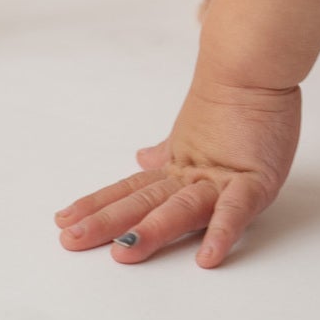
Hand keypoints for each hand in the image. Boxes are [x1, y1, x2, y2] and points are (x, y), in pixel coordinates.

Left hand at [54, 73, 301, 267]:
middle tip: (72, 239)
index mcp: (179, 167)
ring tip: (124, 250)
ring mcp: (221, 178)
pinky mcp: (254, 180)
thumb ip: (168, 152)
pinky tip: (207, 257)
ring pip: (181, 207)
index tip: (64, 220)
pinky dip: (222, 231)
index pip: (132, 190)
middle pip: (144, 202)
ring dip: (152, 229)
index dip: (99, 205)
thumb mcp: (193, 131)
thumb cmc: (235, 96)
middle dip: (107, 222)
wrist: (255, 62)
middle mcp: (192, 176)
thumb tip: (141, 159)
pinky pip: (236, 210)